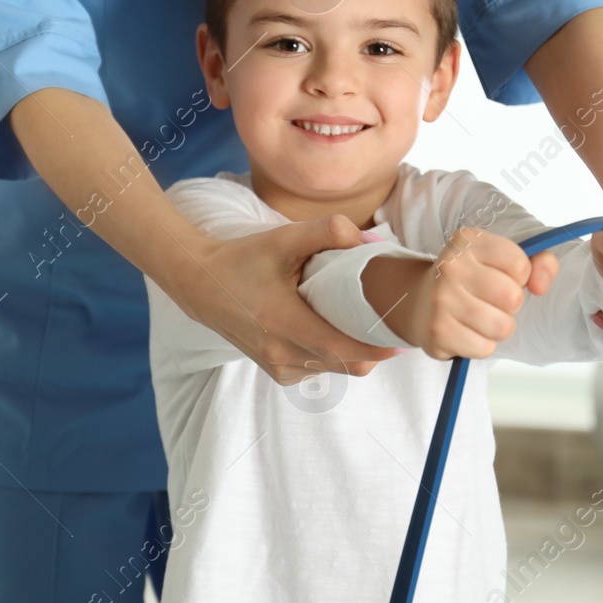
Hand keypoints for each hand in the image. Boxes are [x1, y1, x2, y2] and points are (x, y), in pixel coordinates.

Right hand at [177, 215, 409, 385]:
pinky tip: (330, 330)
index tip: (403, 336)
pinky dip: (332, 356)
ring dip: (353, 353)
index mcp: (283, 322)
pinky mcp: (274, 370)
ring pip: (333, 370)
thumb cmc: (242, 259)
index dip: (377, 347)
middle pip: (345, 364)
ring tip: (361, 323)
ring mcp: (276, 366)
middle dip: (373, 348)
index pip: (343, 349)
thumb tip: (370, 240)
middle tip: (389, 323)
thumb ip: (328, 231)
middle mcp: (279, 352)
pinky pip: (316, 371)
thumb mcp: (282, 238)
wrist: (199, 284)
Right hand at [406, 227, 558, 360]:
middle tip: (490, 301)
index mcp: (468, 241)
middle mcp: (451, 266)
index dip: (519, 277)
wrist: (419, 302)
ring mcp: (441, 300)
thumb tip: (541, 286)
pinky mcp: (438, 332)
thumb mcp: (502, 259)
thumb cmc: (472, 280)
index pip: (520, 265)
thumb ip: (539, 262)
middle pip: (512, 297)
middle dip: (510, 306)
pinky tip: (466, 332)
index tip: (501, 277)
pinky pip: (485, 348)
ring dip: (498, 328)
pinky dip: (482, 345)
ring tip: (480, 318)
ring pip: (502, 327)